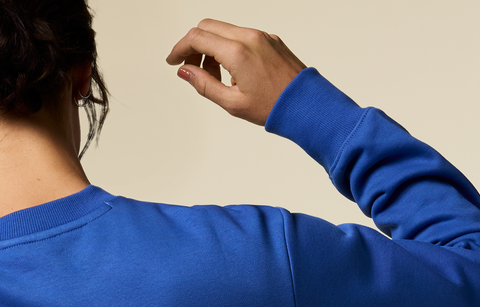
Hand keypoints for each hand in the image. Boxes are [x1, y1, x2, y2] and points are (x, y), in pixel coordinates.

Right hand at [166, 19, 306, 125]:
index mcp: (237, 52)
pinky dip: (228, 48)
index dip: (179, 48)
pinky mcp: (270, 39)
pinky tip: (232, 72)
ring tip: (215, 76)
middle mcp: (249, 37)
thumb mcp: (232, 103)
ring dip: (211, 48)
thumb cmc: (273, 107)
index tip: (173, 61)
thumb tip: (184, 72)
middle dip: (193, 46)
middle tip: (190, 69)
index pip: (197, 38)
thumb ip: (204, 85)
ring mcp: (261, 35)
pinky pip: (241, 35)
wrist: (306, 104)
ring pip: (224, 30)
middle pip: (207, 27)